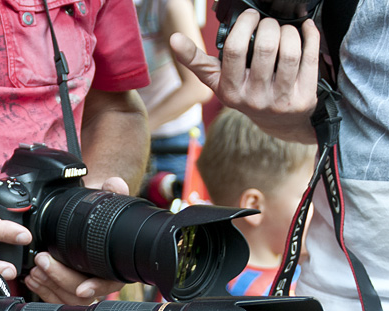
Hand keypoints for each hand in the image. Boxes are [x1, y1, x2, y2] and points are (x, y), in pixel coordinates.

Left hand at [23, 176, 128, 303]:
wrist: (88, 219)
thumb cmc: (99, 215)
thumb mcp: (107, 201)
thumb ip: (114, 192)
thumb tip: (116, 184)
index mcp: (114, 267)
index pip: (109, 283)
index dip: (96, 287)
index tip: (83, 288)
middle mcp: (98, 280)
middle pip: (81, 294)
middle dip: (60, 279)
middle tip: (43, 260)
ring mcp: (79, 286)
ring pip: (65, 299)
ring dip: (48, 285)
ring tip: (34, 269)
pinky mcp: (63, 287)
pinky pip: (54, 298)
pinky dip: (41, 290)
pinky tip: (32, 277)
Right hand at [170, 9, 319, 143]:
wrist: (279, 122)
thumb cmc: (246, 92)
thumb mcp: (218, 81)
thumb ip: (197, 60)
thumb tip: (174, 39)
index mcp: (230, 91)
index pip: (233, 50)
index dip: (244, 24)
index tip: (249, 16)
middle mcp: (254, 98)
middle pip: (265, 46)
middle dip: (269, 24)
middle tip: (268, 23)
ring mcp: (280, 99)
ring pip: (289, 50)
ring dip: (289, 30)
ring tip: (284, 30)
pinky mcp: (303, 96)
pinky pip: (310, 57)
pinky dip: (310, 35)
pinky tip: (305, 29)